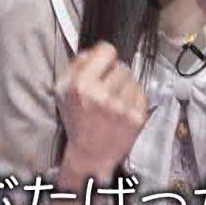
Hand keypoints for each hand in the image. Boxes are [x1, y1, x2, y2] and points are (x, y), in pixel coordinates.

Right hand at [56, 42, 147, 184]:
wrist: (90, 155)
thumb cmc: (77, 120)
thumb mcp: (63, 90)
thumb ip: (76, 64)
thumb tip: (93, 51)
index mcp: (81, 85)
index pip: (107, 49)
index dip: (105, 58)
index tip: (103, 67)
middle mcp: (102, 95)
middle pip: (122, 66)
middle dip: (115, 76)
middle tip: (107, 91)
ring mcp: (121, 107)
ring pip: (133, 79)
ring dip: (126, 88)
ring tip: (115, 102)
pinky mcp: (137, 118)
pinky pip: (142, 94)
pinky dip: (135, 99)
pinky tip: (124, 110)